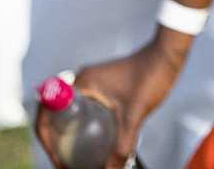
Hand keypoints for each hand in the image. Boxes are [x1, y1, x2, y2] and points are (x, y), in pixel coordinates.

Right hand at [34, 35, 187, 168]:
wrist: (167, 55)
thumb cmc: (151, 76)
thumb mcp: (134, 116)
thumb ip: (122, 145)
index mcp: (81, 84)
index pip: (47, 112)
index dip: (46, 139)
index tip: (58, 159)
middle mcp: (81, 81)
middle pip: (54, 114)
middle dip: (54, 141)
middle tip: (64, 163)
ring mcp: (91, 83)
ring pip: (67, 111)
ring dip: (65, 133)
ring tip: (73, 157)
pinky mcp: (102, 86)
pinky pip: (81, 108)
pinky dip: (79, 125)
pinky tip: (90, 141)